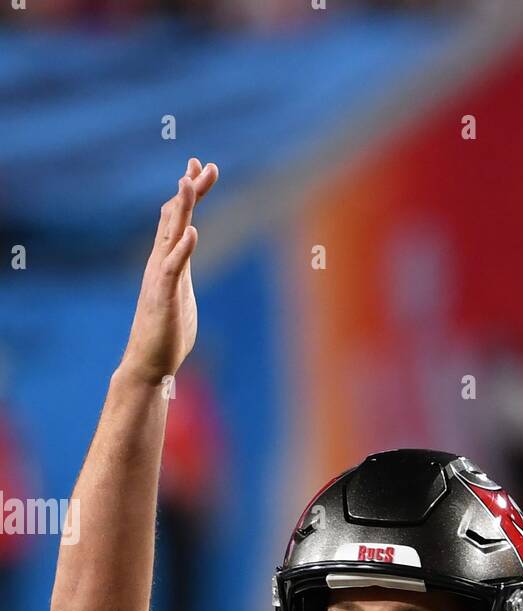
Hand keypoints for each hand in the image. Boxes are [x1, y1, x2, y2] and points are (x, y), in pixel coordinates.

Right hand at [120, 157, 218, 385]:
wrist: (149, 363)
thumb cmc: (166, 333)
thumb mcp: (179, 293)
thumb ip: (182, 272)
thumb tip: (186, 260)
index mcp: (169, 262)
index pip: (178, 219)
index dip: (189, 193)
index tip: (199, 168)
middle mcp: (161, 263)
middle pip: (175, 218)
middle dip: (189, 190)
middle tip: (202, 164)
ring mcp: (161, 278)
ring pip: (171, 236)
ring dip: (181, 210)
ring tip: (188, 184)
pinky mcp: (164, 297)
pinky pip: (173, 269)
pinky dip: (183, 250)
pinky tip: (192, 234)